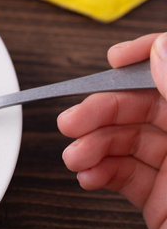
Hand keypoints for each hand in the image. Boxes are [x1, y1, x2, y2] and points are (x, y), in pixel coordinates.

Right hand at [58, 33, 166, 228]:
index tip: (115, 60)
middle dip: (106, 111)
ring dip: (95, 145)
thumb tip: (164, 51)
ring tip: (76, 158)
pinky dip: (101, 173)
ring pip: (133, 141)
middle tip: (72, 121)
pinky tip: (89, 177)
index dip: (151, 57)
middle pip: (151, 105)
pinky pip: (128, 176)